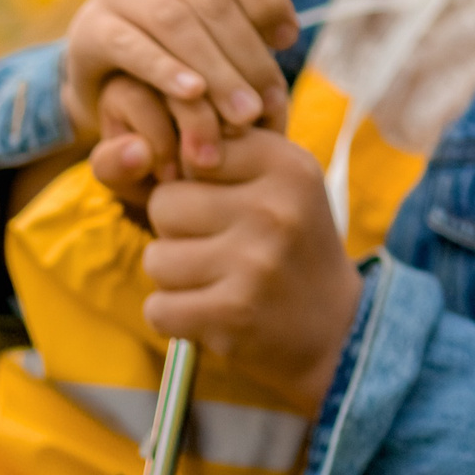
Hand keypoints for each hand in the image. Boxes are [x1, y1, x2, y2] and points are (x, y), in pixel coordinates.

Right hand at [60, 0, 316, 195]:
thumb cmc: (185, 41)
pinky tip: (192, 95)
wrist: (113, 76)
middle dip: (245, 51)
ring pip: (174, 22)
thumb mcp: (229, 13)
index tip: (289, 40)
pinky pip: (133, 47)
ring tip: (241, 112)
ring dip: (214, 70)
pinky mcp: (91, 28)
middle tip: (268, 99)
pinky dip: (165, 71)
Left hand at [140, 128, 359, 414]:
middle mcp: (274, 210)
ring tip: (217, 281)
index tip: (222, 206)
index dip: (192, 183)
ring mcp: (254, 263)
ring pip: (156, 258)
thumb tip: (137, 147)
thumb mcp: (279, 183)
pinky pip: (158, 308)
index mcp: (287, 167)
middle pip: (163, 204)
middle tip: (217, 249)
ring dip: (175, 277)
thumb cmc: (289, 245)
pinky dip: (173, 316)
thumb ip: (222, 153)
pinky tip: (209, 312)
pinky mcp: (234, 313)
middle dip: (176, 231)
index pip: (191, 153)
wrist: (337, 327)